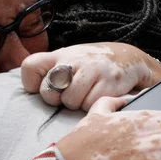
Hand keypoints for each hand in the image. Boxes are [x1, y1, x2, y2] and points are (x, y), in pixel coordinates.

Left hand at [21, 43, 156, 110]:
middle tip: (69, 94)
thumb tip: (32, 88)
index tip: (43, 86)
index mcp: (61, 54)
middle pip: (48, 90)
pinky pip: (89, 104)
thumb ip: (52, 68)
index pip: (31, 66)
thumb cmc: (93, 63)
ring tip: (86, 94)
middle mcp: (75, 59)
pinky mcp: (108, 82)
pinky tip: (98, 95)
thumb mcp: (72, 58)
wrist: (129, 57)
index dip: (32, 82)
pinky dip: (92, 105)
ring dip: (76, 104)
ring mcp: (92, 70)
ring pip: (70, 101)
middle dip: (57, 99)